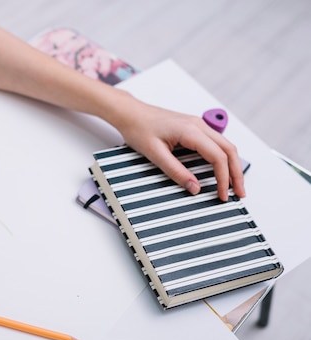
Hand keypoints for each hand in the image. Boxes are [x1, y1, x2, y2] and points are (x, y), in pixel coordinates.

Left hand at [115, 100, 245, 200]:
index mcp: (191, 130)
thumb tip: (195, 188)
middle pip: (229, 150)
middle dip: (236, 173)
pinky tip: (223, 169)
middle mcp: (199, 125)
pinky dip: (223, 157)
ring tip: (234, 184)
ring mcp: (198, 125)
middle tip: (239, 193)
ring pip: (225, 145)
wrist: (130, 113)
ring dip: (232, 165)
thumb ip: (176, 171)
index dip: (223, 178)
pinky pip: (216, 142)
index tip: (223, 194)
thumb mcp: (155, 154)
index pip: (218, 156)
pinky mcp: (194, 127)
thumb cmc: (139, 129)